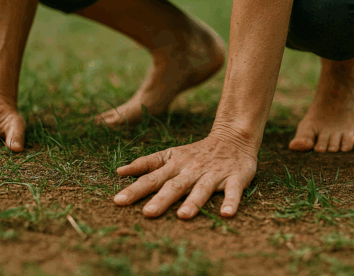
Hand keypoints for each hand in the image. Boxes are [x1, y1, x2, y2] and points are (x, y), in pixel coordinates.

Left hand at [113, 133, 257, 218]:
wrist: (233, 137)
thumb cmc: (196, 153)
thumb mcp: (169, 154)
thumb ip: (146, 164)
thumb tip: (119, 172)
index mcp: (174, 164)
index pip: (150, 177)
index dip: (135, 188)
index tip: (118, 201)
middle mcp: (191, 169)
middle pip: (173, 185)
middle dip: (161, 199)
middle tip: (147, 213)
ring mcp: (213, 174)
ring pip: (201, 189)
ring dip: (193, 202)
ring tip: (183, 215)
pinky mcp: (234, 178)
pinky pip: (233, 191)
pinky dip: (231, 201)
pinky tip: (226, 213)